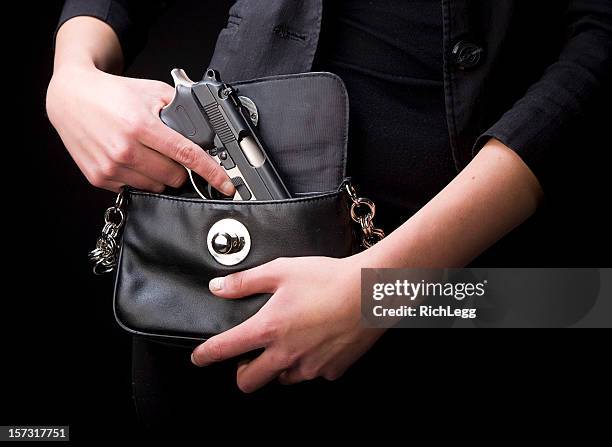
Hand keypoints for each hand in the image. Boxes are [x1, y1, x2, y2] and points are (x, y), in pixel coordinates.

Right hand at [46, 65, 234, 194]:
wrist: (70, 98)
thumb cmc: (111, 94)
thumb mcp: (151, 91)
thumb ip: (179, 107)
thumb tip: (205, 128)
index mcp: (141, 126)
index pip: (187, 155)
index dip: (211, 172)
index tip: (226, 184)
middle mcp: (125, 149)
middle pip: (174, 177)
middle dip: (179, 168)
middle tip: (170, 153)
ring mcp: (111, 167)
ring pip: (156, 187)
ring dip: (160, 176)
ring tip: (148, 154)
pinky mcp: (100, 178)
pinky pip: (134, 189)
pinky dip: (140, 178)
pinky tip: (131, 160)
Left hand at [191, 255, 384, 391]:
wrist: (371, 291)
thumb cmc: (327, 277)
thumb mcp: (281, 270)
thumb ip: (246, 281)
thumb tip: (219, 287)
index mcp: (268, 329)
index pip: (225, 349)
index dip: (206, 355)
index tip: (199, 358)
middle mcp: (286, 354)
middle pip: (250, 381)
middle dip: (244, 372)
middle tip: (250, 357)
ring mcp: (310, 367)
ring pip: (283, 379)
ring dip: (279, 367)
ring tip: (291, 344)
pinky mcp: (332, 370)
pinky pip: (313, 374)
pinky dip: (311, 363)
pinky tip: (319, 342)